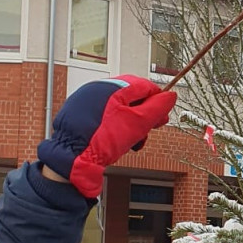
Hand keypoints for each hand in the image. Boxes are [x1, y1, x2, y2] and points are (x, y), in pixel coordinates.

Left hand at [38, 75, 176, 197]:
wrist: (71, 156)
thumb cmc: (102, 139)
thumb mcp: (137, 124)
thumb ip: (156, 109)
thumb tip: (171, 96)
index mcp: (114, 86)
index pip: (145, 86)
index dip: (158, 102)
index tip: (162, 118)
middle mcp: (98, 88)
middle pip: (132, 97)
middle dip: (143, 115)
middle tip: (147, 132)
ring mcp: (87, 99)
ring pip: (118, 108)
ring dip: (129, 123)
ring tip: (130, 142)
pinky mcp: (78, 112)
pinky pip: (104, 115)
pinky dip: (114, 126)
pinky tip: (114, 141)